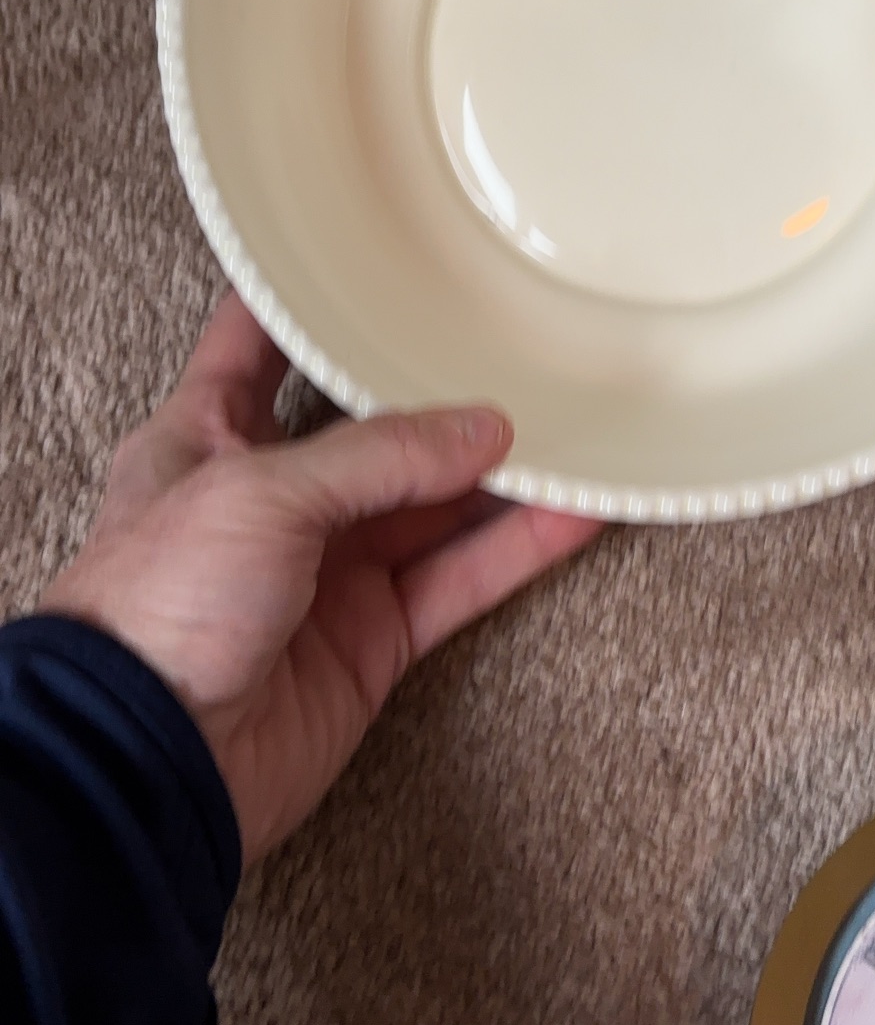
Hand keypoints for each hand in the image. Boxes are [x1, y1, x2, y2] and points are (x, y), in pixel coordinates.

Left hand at [39, 293, 597, 863]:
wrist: (149, 765)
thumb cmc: (155, 614)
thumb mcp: (258, 492)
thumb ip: (377, 456)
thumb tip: (482, 430)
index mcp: (204, 436)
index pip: (259, 343)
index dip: (310, 301)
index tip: (375, 260)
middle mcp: (270, 498)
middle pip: (372, 426)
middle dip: (437, 392)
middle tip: (511, 343)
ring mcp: (324, 571)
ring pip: (431, 505)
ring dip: (499, 472)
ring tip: (574, 424)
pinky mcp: (370, 641)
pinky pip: (457, 581)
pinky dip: (516, 550)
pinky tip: (573, 514)